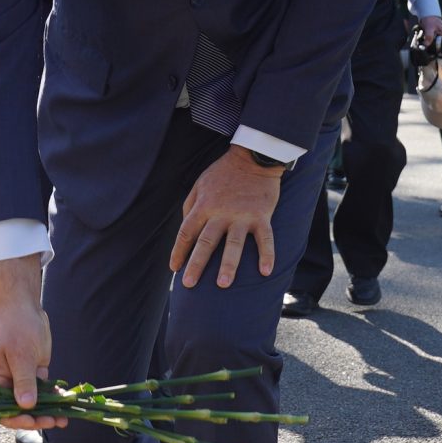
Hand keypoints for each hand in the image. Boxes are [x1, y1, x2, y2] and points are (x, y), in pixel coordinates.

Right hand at [0, 256, 63, 428]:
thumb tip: (25, 405)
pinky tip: (66, 403)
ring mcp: (21, 379)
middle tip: (53, 422)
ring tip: (64, 419)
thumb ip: (23, 380)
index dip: (16, 419)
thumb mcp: (19, 354)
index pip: (1, 410)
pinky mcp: (35, 372)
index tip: (32, 421)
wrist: (23, 306)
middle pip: (20, 409)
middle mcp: (6, 384)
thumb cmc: (15, 327)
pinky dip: (54, 397)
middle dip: (36, 418)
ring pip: (34, 402)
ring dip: (48, 411)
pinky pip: (44, 390)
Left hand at [171, 146, 284, 289]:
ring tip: (223, 285)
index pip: (186, 233)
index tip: (175, 269)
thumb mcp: (199, 184)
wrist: (252, 157)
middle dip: (196, 265)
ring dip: (228, 265)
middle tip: (189, 286)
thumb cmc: (223, 173)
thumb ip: (191, 207)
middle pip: (205, 242)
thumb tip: (187, 231)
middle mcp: (220, 213)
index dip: (178, 252)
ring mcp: (242, 215)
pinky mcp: (261, 215)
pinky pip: (265, 238)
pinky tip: (266, 272)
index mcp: (203, 206)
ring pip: (233, 243)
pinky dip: (267, 254)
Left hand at [415, 13, 441, 48]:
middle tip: (432, 54)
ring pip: (440, 45)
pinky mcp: (436, 36)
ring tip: (428, 50)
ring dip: (434, 48)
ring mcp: (441, 36)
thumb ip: (429, 36)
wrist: (427, 14)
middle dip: (439, 51)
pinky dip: (431, 45)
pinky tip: (426, 45)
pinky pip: (435, 43)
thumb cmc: (430, 19)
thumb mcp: (429, 28)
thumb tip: (425, 46)